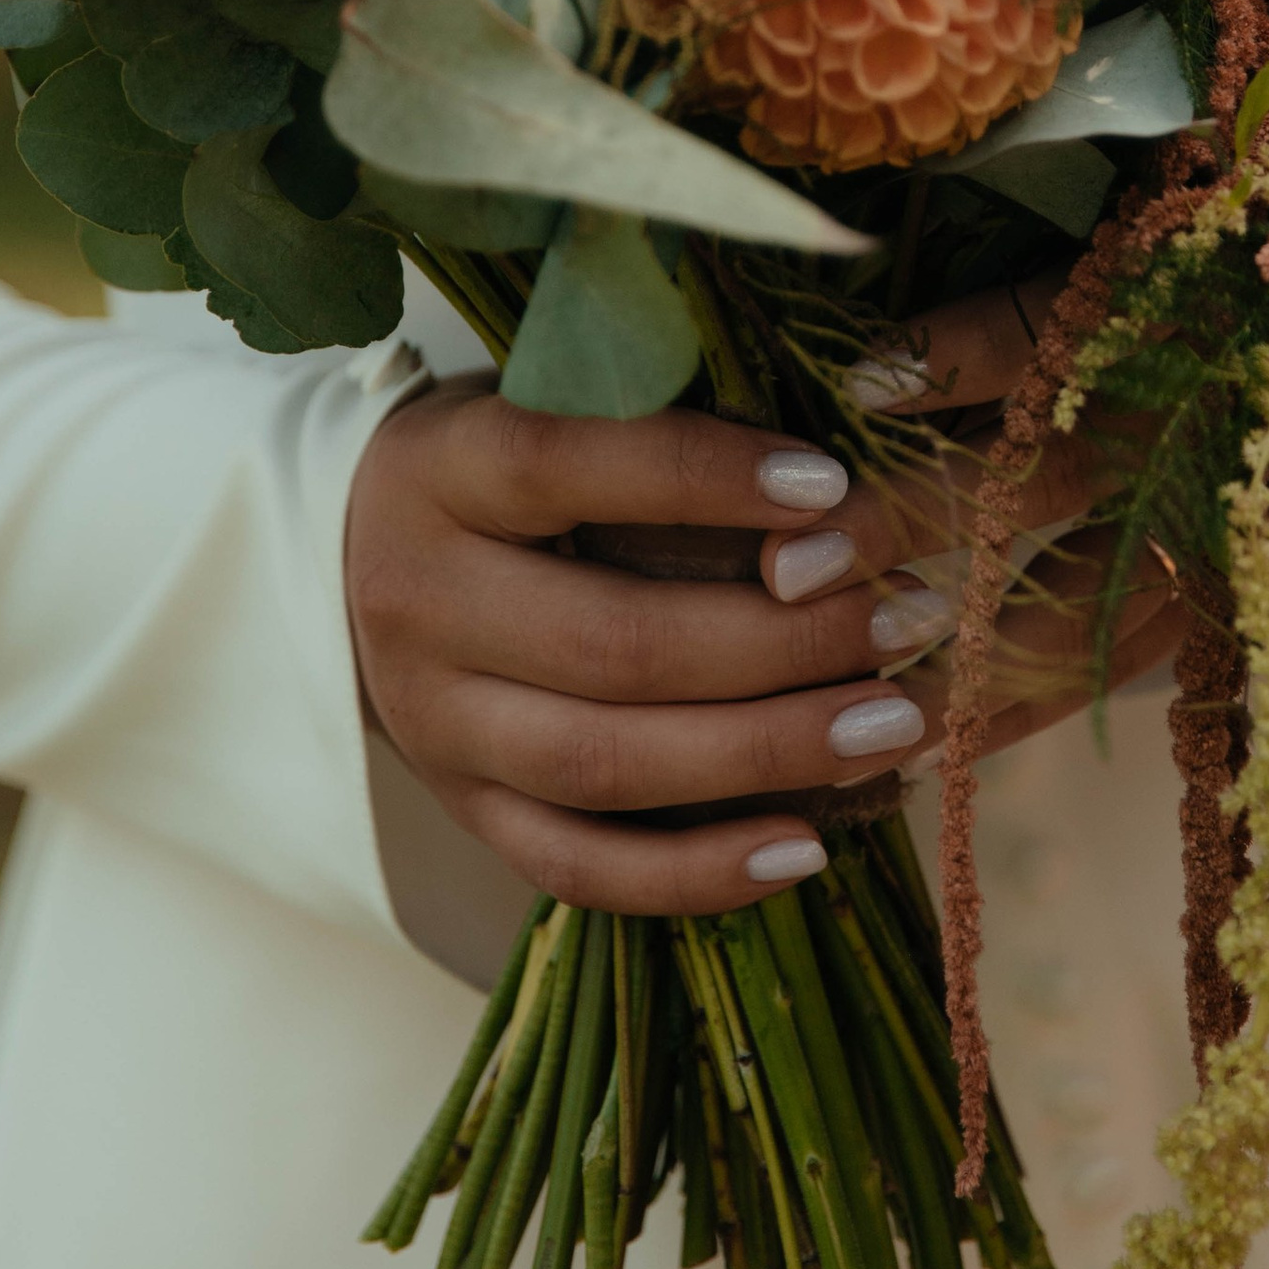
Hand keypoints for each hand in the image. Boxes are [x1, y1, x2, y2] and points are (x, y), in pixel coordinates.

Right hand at [344, 285, 1185, 916]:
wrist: (363, 550)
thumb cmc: (515, 457)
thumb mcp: (555, 396)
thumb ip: (660, 416)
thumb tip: (832, 480)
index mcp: (438, 472)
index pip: (560, 465)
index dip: (699, 475)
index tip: (829, 482)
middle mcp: (418, 604)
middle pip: (609, 644)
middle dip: (780, 643)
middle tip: (906, 619)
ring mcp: (433, 725)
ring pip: (603, 765)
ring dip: (764, 754)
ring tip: (892, 726)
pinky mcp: (464, 810)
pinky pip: (580, 866)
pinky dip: (695, 872)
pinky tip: (807, 847)